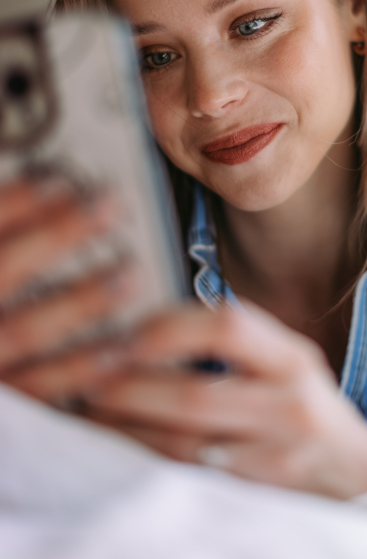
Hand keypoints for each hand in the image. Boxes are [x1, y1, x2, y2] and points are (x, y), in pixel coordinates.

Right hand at [0, 178, 135, 401]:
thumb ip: (8, 236)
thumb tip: (44, 186)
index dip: (13, 204)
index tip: (59, 179)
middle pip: (4, 272)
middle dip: (58, 236)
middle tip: (111, 204)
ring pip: (24, 333)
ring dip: (80, 301)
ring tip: (129, 271)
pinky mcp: (3, 412)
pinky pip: (38, 390)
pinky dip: (80, 369)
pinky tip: (121, 346)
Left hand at [82, 301, 366, 498]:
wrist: (361, 478)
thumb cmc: (309, 412)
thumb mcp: (290, 363)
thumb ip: (239, 342)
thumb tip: (150, 329)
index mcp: (294, 358)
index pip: (228, 326)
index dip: (170, 326)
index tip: (130, 334)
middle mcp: (291, 404)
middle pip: (195, 394)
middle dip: (131, 388)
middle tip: (91, 381)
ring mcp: (277, 458)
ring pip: (185, 447)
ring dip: (129, 431)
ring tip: (96, 416)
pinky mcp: (263, 499)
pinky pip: (193, 481)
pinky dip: (151, 466)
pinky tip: (125, 453)